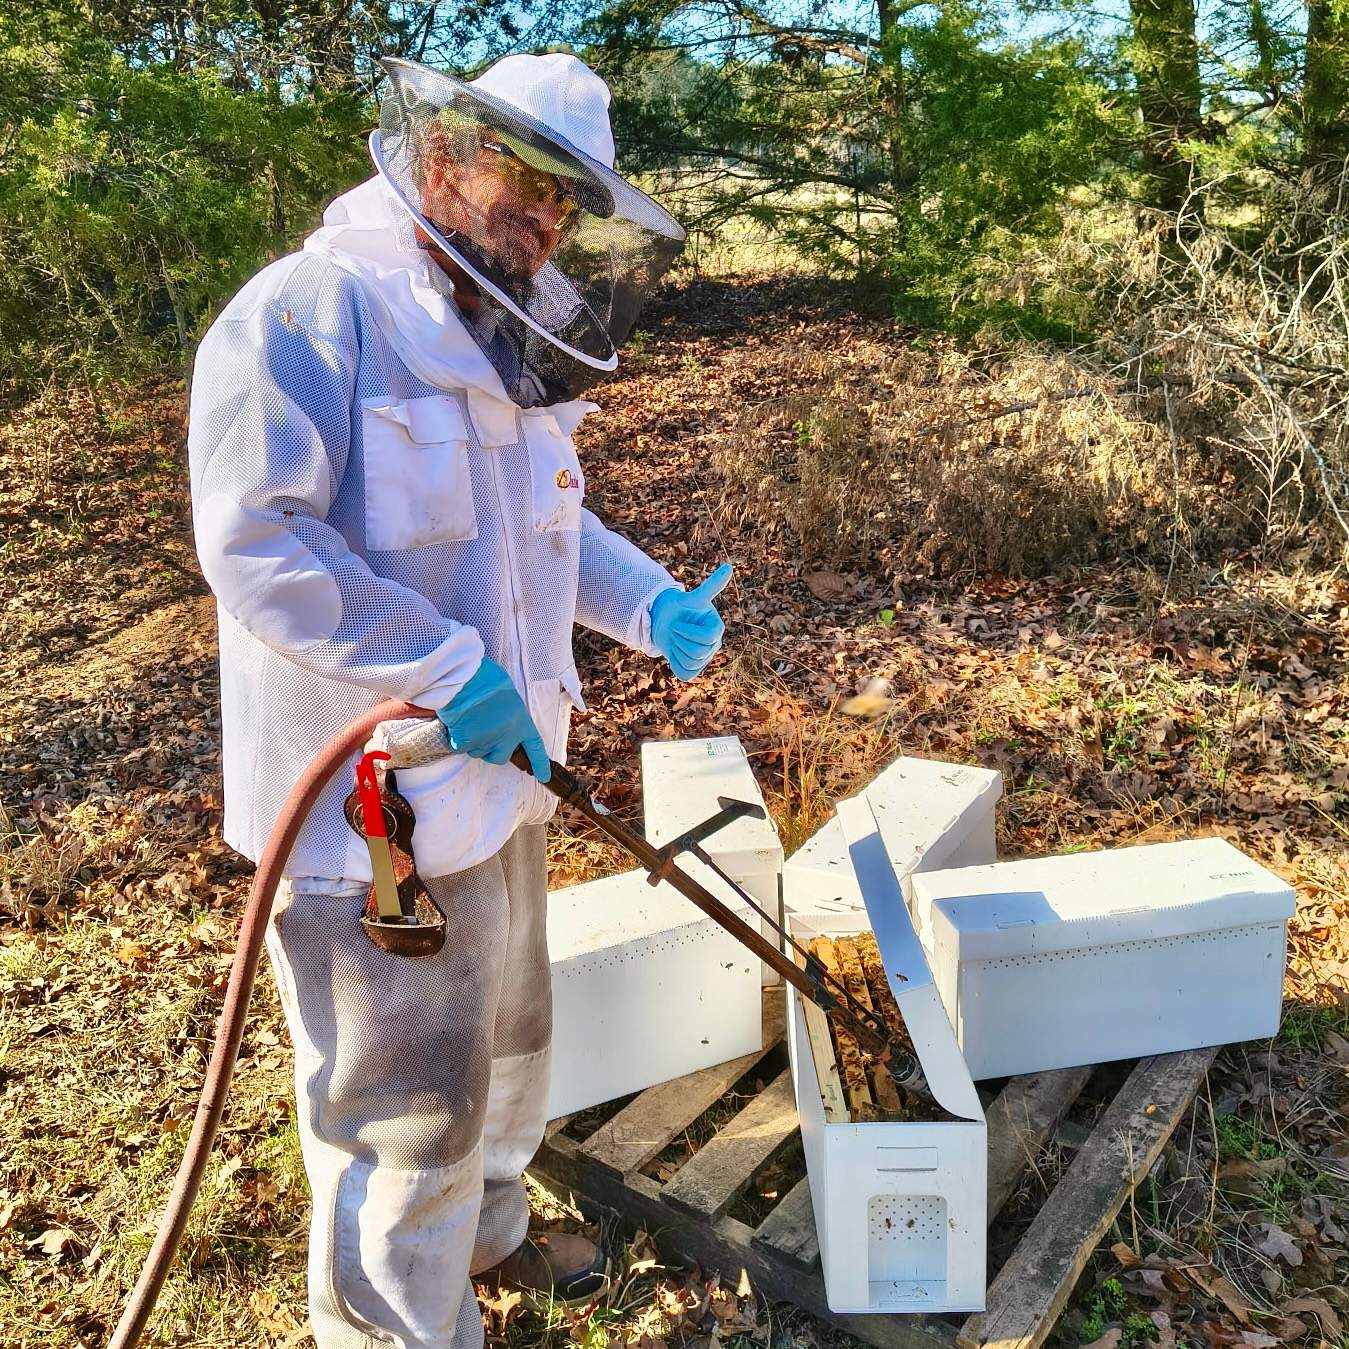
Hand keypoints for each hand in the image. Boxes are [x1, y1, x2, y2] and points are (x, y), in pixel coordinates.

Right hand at [436, 658, 550, 781]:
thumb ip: (509, 715)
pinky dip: (456, 738)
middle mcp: (506, 735)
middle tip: (482, 729)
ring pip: (478, 752)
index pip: (535, 747)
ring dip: (473, 741)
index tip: (544, 776)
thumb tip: (502, 725)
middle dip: (491, 749)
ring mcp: (486, 740)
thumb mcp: (508, 694)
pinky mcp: (465, 742)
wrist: (462, 677)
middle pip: (500, 757)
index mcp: (521, 721)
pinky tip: (457, 721)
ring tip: (469, 718)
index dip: (540, 763)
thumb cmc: (485, 678)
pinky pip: (460, 748)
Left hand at [650, 563, 731, 680]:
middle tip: (675, 630)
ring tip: (675, 639)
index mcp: (717, 628)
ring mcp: (705, 659)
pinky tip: (675, 651)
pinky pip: (685, 673)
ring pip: (690, 663)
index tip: (677, 623)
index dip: (687, 631)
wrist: (664, 621)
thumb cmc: (679, 607)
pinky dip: (674, 663)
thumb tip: (729, 567)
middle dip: (679, 640)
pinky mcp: (694, 670)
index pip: (706, 638)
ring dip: (676, 650)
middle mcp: (715, 645)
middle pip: (697, 652)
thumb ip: (711, 586)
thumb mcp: (692, 598)